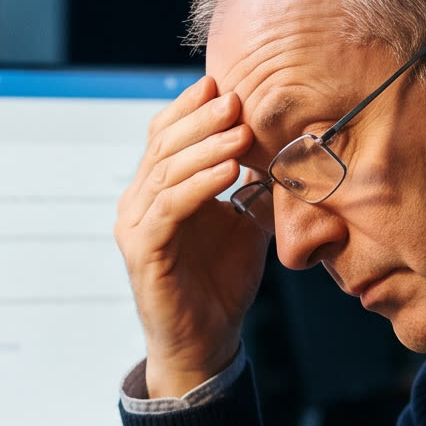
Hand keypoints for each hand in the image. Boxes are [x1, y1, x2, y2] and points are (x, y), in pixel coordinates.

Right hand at [114, 76, 268, 397]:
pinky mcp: (143, 252)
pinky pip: (168, 209)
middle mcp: (138, 202)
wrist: (206, 342)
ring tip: (240, 131)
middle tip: (236, 98)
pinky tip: (227, 172)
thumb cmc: (221, 283)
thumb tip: (290, 147)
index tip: (226, 83)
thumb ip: (253, 186)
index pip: (164, 134)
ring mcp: (135, 226)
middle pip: (162, 144)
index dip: (191, 106)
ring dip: (205, 147)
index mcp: (156, 189)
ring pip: (165, 171)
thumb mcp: (244, 223)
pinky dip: (198, 185)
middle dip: (201, 118)